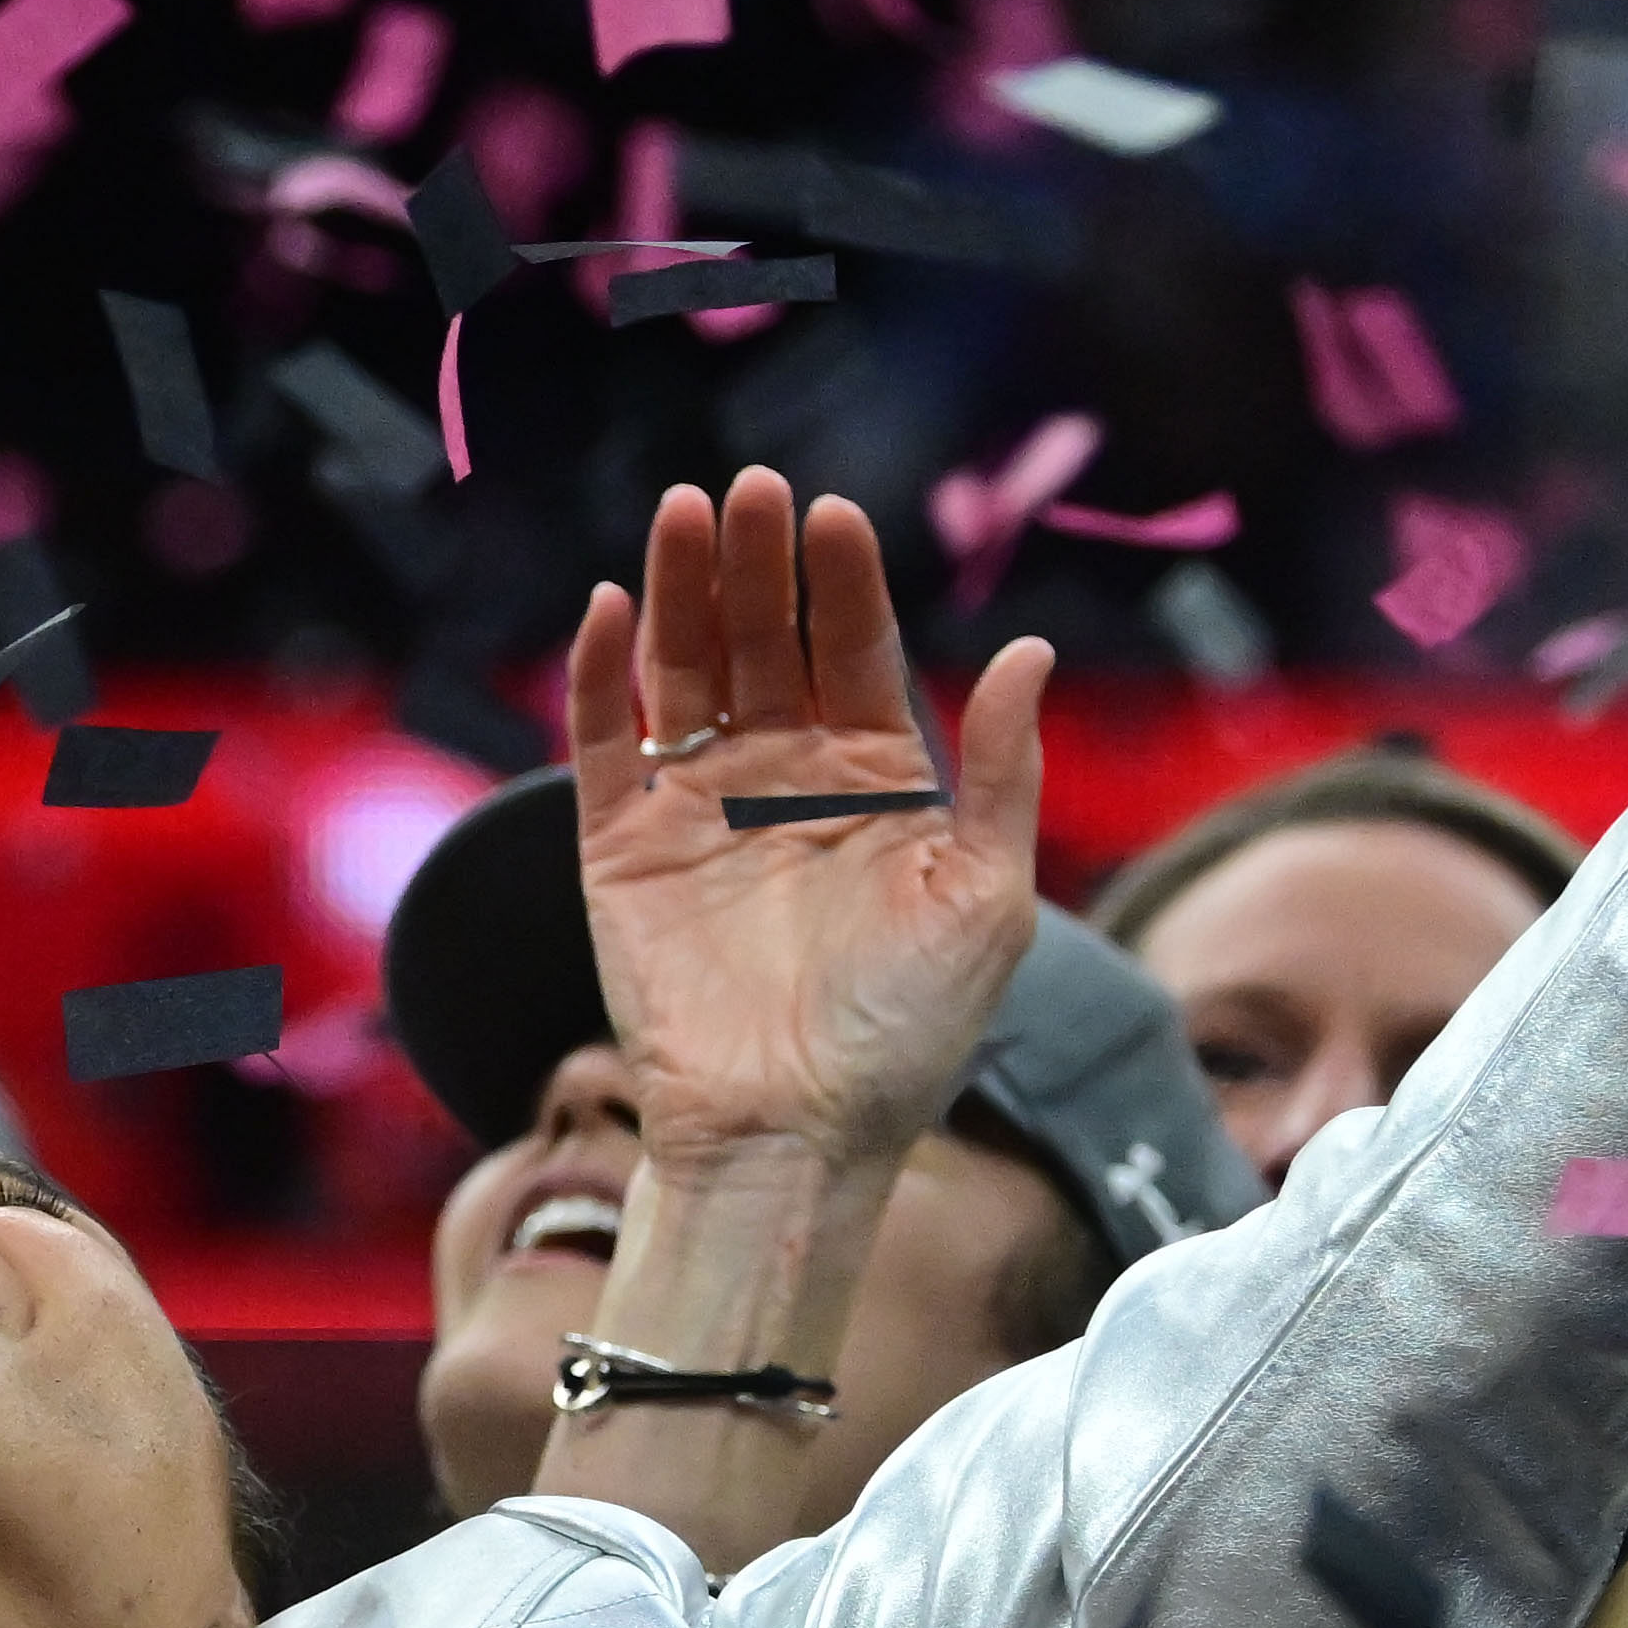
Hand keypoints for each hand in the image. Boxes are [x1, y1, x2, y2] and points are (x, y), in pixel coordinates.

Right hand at [558, 471, 1050, 1177]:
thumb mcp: (989, 899)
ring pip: (682, 672)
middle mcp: (784, 782)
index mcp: (877, 785)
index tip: (833, 515)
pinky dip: (598, 677)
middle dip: (756, 564)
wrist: (796, 1136)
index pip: (853, 652)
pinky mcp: (622, 852)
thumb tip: (1030, 651)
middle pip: (763, 641)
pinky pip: (600, 746)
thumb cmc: (907, 1035)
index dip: (842, 584)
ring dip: (678, 591)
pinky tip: (608, 609)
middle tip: (750, 491)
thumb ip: (1000, 774)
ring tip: (682, 512)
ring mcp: (698, 810)